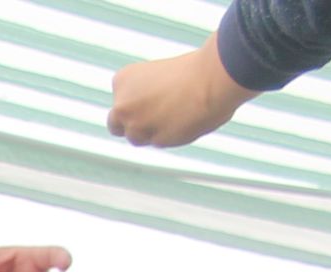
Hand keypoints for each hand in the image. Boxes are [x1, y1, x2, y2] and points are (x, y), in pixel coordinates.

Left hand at [106, 38, 258, 147]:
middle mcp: (122, 105)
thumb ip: (143, 97)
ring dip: (151, 131)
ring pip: (137, 138)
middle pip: (117, 126)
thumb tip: (144, 118)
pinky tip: (185, 120)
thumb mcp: (157, 75)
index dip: (135, 103)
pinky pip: (158, 142)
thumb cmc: (194, 70)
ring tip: (175, 113)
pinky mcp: (155, 140)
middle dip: (132, 123)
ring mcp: (137, 126)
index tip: (153, 97)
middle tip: (156, 114)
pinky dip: (169, 135)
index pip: (119, 102)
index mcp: (122, 80)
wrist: (213, 78)